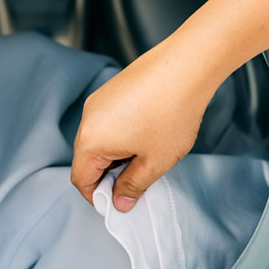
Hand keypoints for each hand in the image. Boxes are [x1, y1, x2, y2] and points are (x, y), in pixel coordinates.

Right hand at [71, 38, 218, 212]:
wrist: (187, 66)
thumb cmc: (172, 112)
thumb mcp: (155, 162)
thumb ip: (133, 186)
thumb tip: (120, 201)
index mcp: (90, 140)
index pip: (81, 179)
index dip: (98, 197)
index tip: (119, 202)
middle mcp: (88, 118)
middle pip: (87, 159)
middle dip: (108, 175)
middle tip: (138, 181)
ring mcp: (99, 101)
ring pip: (98, 139)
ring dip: (116, 154)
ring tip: (148, 154)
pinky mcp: (111, 90)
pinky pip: (107, 121)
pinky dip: (120, 135)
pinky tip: (148, 133)